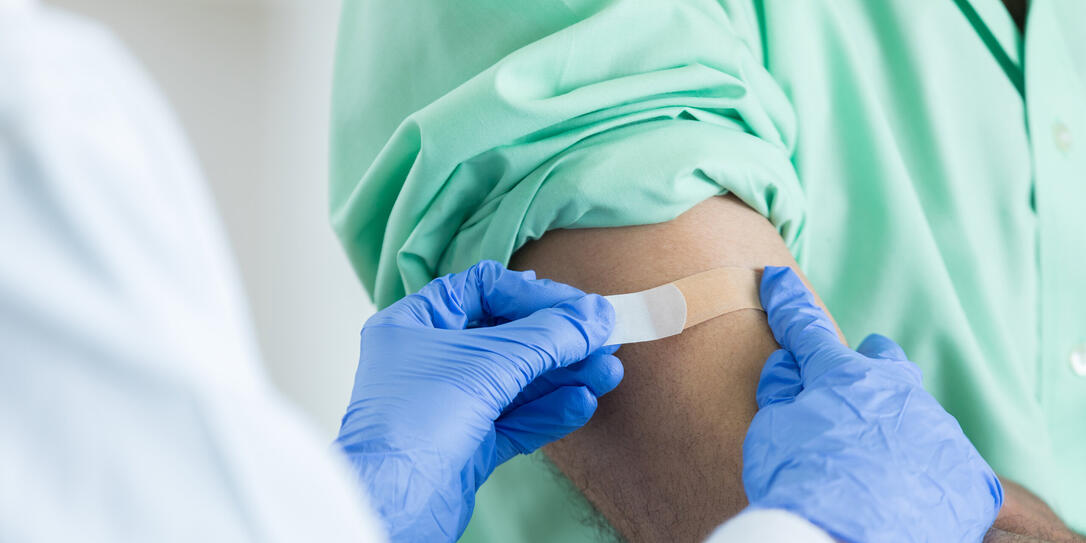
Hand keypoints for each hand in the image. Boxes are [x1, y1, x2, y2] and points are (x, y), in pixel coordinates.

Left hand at [336, 260, 620, 542]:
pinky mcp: (466, 446)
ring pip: (517, 382)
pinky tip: (582, 402)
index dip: (533, 296)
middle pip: (507, 337)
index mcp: (415, 325)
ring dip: (564, 376)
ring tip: (608, 372)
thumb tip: (595, 316)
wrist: (391, 507)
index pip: (482, 290)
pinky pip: (516, 420)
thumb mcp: (488, 363)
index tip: (577, 307)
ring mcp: (449, 405)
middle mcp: (430, 361)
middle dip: (558, 340)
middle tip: (603, 340)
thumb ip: (547, 336)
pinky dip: (550, 411)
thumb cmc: (412, 425)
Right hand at [742, 266, 1002, 542]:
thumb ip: (780, 392)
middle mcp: (898, 391)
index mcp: (843, 376)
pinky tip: (901, 494)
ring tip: (870, 464)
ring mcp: (936, 430)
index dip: (788, 305)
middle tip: (845, 396)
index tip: (778, 281)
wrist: (846, 541)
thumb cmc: (798, 484)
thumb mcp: (770, 431)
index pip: (808, 330)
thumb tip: (786, 366)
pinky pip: (945, 462)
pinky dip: (922, 472)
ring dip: (892, 427)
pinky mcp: (967, 473)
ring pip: (915, 413)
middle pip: (884, 361)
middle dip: (865, 367)